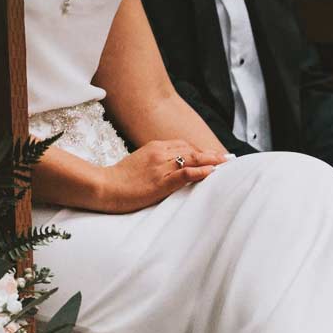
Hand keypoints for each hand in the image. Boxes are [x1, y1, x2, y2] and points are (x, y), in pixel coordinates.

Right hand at [94, 140, 228, 213]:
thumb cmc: (119, 179)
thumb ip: (154, 161)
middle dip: (211, 154)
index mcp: (155, 147)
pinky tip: (213, 172)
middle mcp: (160, 152)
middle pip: (192, 150)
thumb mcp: (138, 163)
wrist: (104, 187)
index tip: (213, 155)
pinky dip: (201, 172)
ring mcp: (161, 166)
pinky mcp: (161, 181)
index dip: (200, 151)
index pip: (183, 145)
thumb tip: (168, 167)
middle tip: (228, 158)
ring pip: (193, 159)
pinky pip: (185, 173)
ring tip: (227, 163)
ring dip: (212, 161)